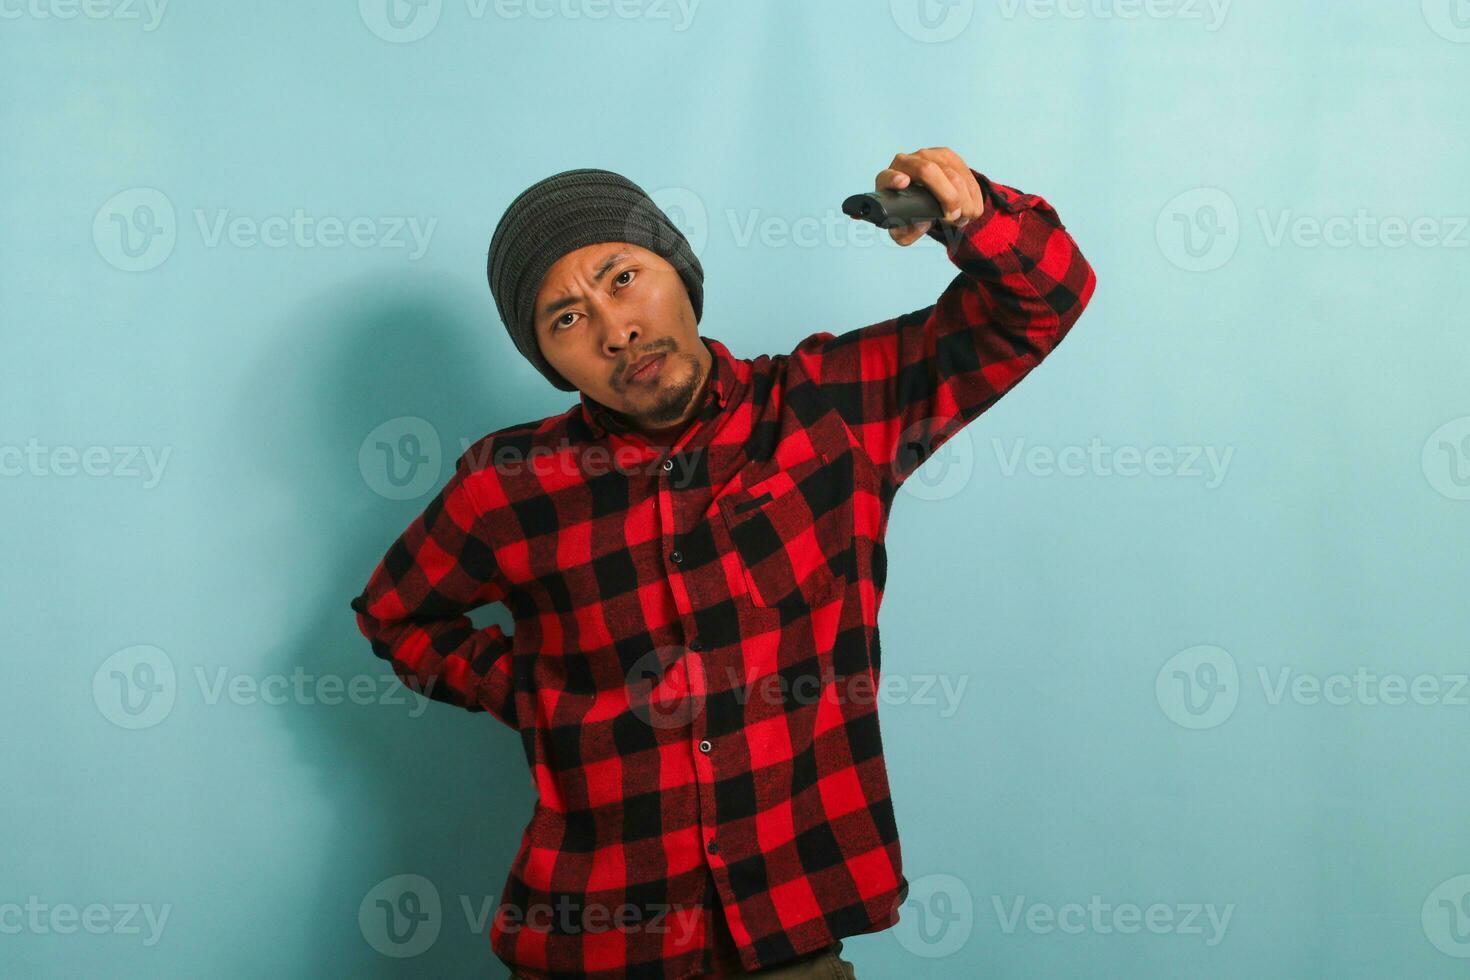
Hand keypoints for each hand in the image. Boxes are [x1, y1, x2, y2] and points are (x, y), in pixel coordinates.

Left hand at [863, 147, 984, 246]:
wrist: (923, 199)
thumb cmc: (908, 214)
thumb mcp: (902, 230)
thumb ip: (905, 234)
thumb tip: (921, 224)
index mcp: (888, 180)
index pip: (888, 177)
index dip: (895, 179)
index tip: (903, 183)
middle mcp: (907, 162)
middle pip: (929, 172)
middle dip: (948, 197)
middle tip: (954, 218)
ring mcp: (928, 156)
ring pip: (953, 174)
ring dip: (964, 199)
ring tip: (963, 218)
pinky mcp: (948, 156)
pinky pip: (966, 173)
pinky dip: (973, 195)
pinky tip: (972, 209)